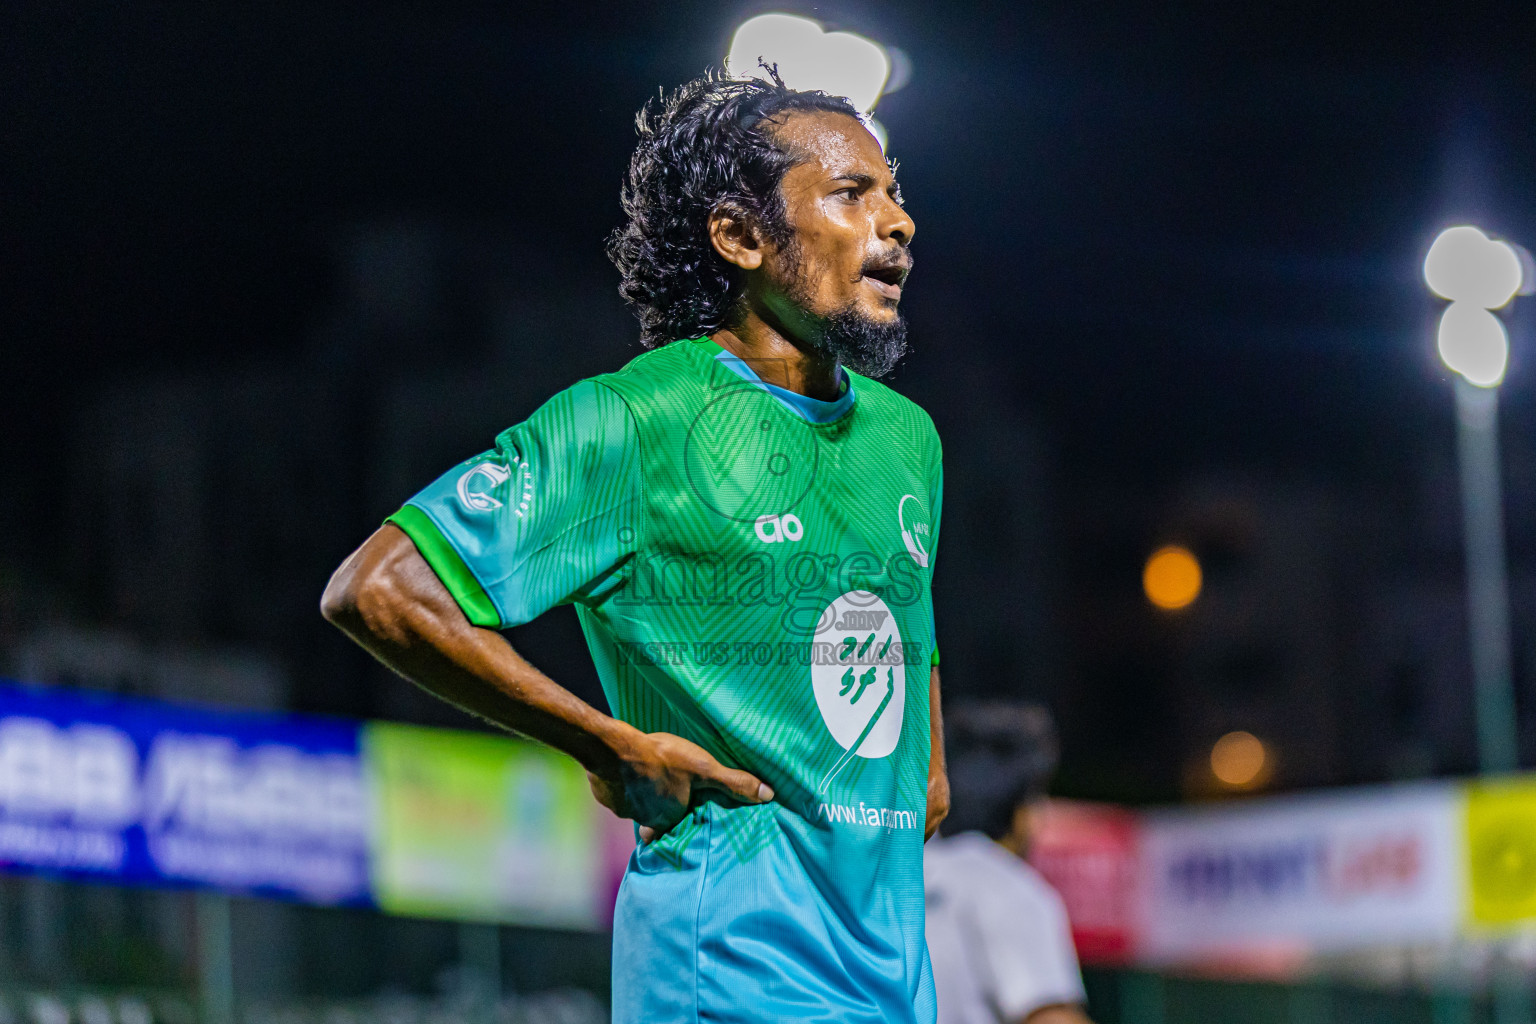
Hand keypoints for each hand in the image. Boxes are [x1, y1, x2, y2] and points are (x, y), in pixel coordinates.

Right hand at [588, 730, 773, 841]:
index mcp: (669, 818)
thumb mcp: (704, 768)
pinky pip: (615, 795)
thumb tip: (769, 796)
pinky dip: (621, 787)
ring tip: (646, 787)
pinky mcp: (605, 795)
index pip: (677, 829)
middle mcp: (645, 821)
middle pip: (655, 823)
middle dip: (660, 816)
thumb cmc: (662, 759)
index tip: (684, 823)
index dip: (681, 825)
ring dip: (640, 800)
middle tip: (665, 805)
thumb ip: (734, 783)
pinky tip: (624, 774)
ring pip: (635, 809)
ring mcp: (623, 809)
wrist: (613, 750)